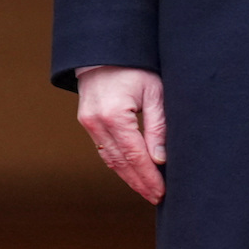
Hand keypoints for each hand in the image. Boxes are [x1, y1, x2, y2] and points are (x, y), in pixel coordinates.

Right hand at [75, 65, 166, 203]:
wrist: (105, 50)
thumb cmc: (134, 66)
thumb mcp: (154, 92)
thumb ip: (158, 126)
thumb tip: (160, 159)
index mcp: (114, 115)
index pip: (135, 156)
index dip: (149, 177)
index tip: (161, 192)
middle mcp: (97, 123)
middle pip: (121, 163)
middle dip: (140, 183)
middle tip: (156, 198)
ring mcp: (89, 123)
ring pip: (110, 160)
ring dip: (128, 177)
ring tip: (146, 190)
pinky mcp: (87, 122)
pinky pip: (103, 150)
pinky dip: (118, 164)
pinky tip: (131, 172)